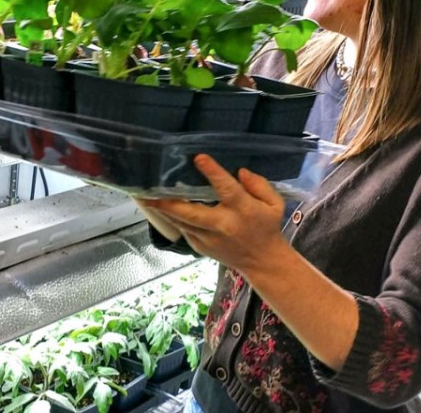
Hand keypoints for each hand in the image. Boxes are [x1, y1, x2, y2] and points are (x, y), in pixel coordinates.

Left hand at [143, 153, 287, 273]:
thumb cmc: (268, 226)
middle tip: (148, 191)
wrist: (263, 262)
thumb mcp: (274, 203)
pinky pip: (183, 229)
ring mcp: (208, 239)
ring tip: (145, 197)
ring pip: (181, 222)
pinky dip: (173, 217)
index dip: (212, 172)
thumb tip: (239, 171)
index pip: (226, 189)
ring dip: (163, 210)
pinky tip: (161, 207)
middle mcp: (222, 225)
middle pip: (190, 213)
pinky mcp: (200, 247)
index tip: (198, 158)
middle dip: (168, 202)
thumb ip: (259, 184)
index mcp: (243, 210)